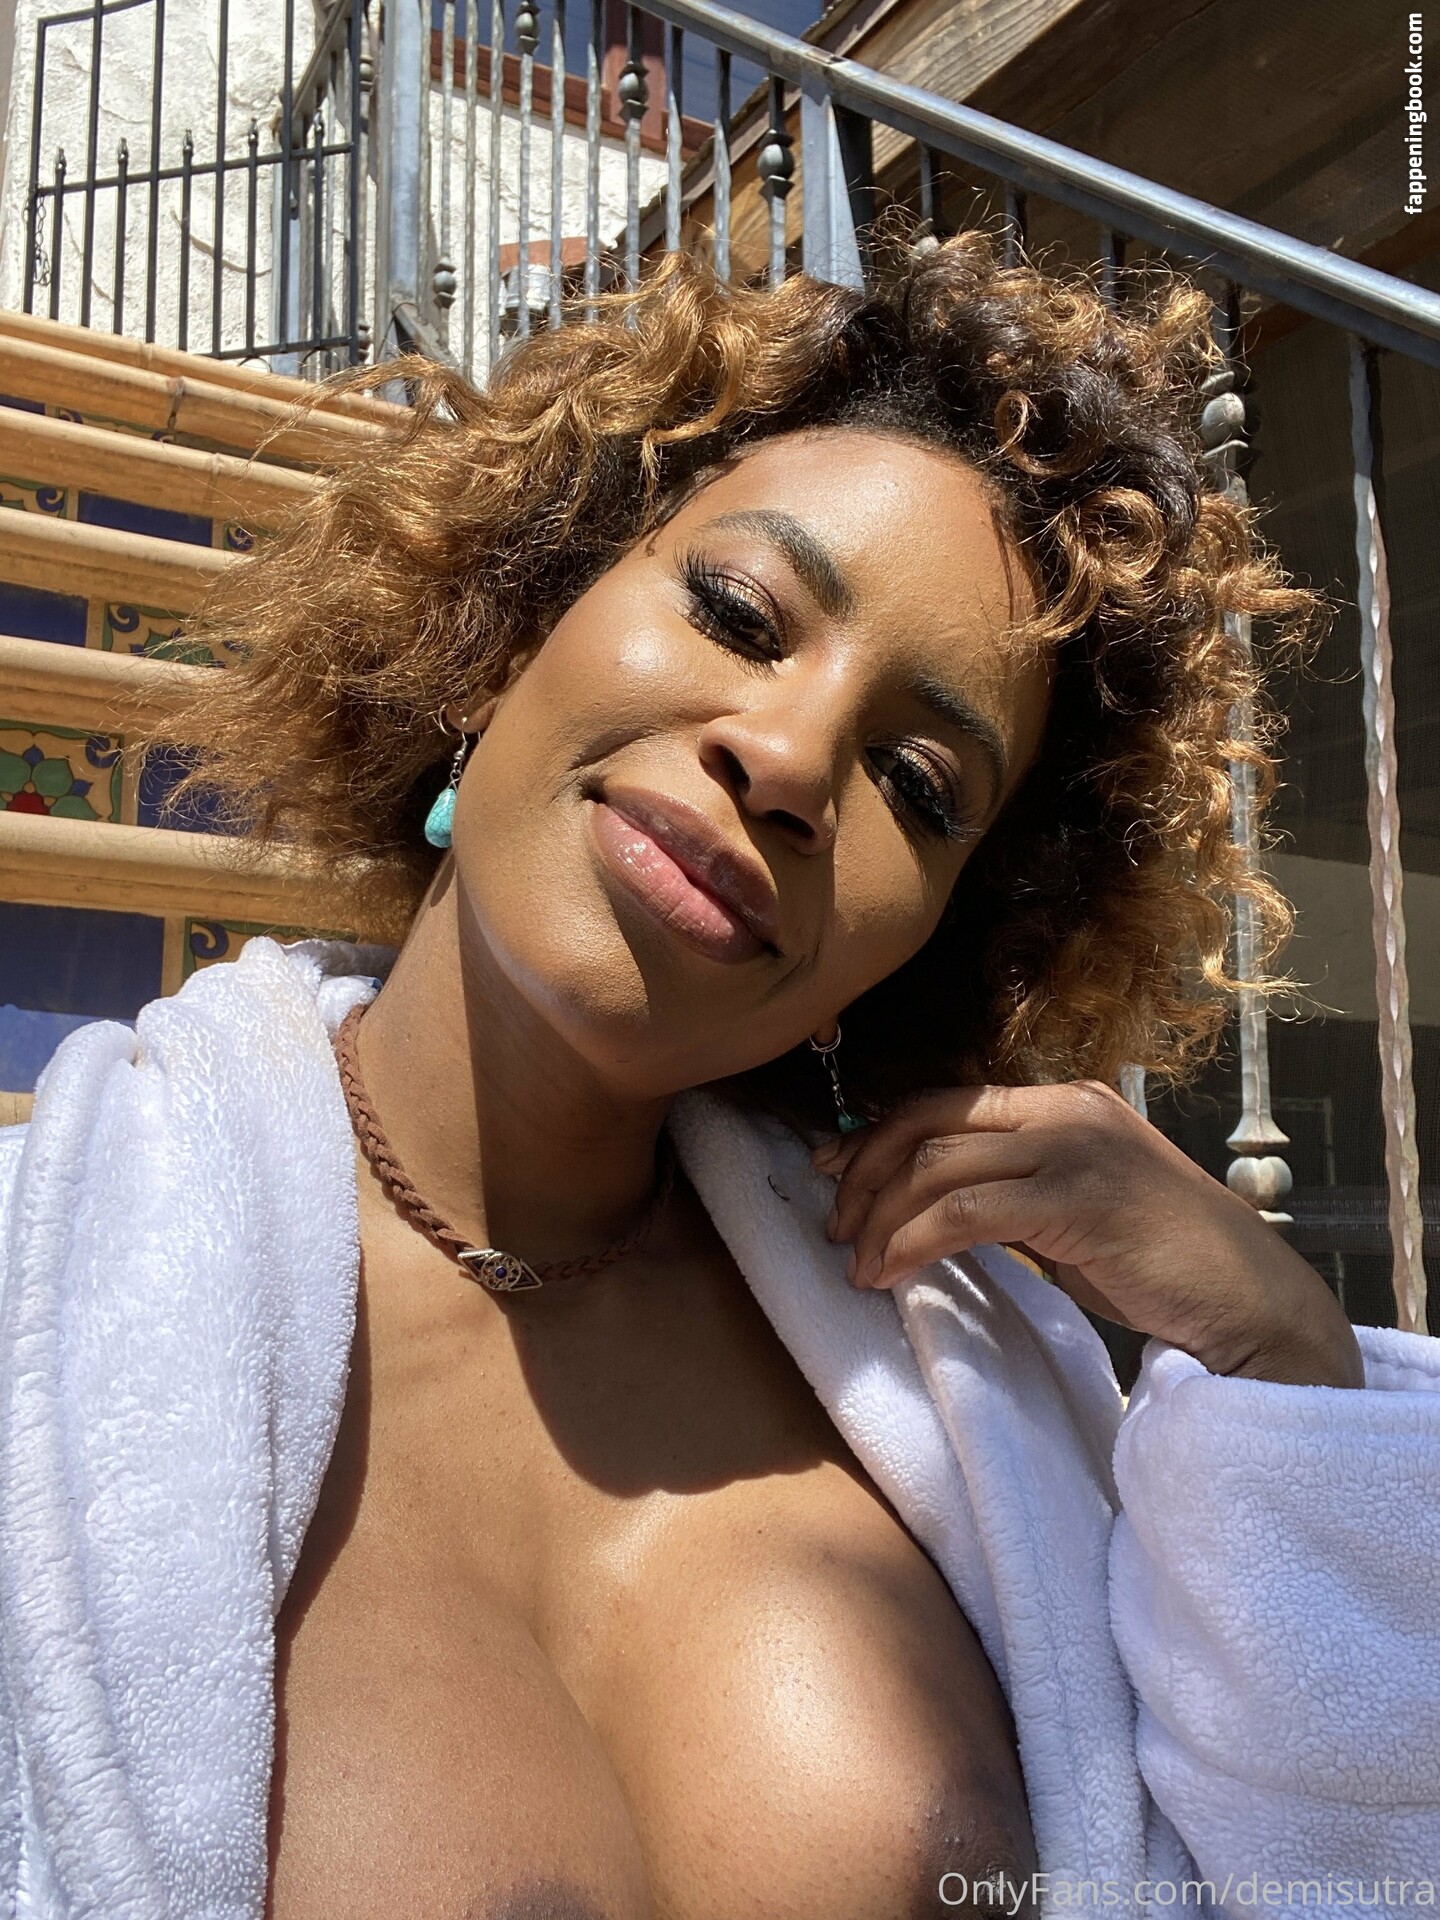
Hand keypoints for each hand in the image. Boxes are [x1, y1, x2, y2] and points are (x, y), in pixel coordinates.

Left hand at [812, 1082, 1363, 1389]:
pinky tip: (890, 1273)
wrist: (1251, 1302)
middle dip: (864, 1172)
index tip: (835, 1175)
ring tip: (857, 1265)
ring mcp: (1073, 1148)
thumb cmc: (1165, 1267)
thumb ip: (1018, 1193)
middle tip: (834, 1226)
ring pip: (937, 1165)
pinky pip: (965, 1213)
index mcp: (1065, 1100)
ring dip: (880, 1219)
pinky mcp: (1076, 1200)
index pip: (947, 1100)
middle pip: (928, 1120)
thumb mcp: (1079, 1210)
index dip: (877, 1136)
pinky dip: (913, 1242)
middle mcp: (1066, 1108)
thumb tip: (936, 1210)